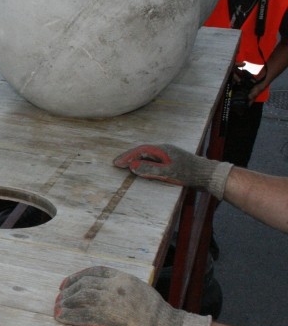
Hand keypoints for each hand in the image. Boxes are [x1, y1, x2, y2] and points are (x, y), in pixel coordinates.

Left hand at [54, 266, 211, 325]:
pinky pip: (84, 315)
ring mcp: (112, 300)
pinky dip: (71, 316)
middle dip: (68, 291)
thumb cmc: (157, 315)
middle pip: (85, 284)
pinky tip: (63, 319)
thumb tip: (102, 293)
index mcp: (124, 277)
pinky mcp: (110, 316)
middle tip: (59, 299)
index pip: (95, 271)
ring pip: (82, 297)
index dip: (77, 277)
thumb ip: (121, 290)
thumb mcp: (139, 292)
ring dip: (66, 304)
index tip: (66, 283)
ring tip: (58, 310)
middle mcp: (116, 286)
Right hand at [113, 143, 231, 199]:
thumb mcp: (168, 172)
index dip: (127, 156)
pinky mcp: (173, 162)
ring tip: (126, 166)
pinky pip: (154, 161)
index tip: (116, 163)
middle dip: (129, 157)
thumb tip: (132, 166)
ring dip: (136, 160)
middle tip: (117, 164)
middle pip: (143, 151)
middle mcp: (165, 150)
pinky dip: (145, 164)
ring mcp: (169, 156)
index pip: (140, 150)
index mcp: (163, 150)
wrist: (209, 175)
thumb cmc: (189, 173)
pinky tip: (143, 170)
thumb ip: (149, 169)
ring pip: (148, 156)